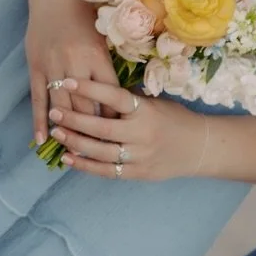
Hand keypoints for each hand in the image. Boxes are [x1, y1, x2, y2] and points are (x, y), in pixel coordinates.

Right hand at [25, 2, 119, 147]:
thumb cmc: (84, 15)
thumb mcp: (103, 40)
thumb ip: (108, 68)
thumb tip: (119, 99)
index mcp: (97, 58)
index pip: (110, 98)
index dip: (116, 120)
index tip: (123, 137)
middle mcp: (75, 65)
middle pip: (87, 107)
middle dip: (94, 132)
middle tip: (101, 153)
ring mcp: (52, 66)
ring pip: (62, 107)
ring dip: (67, 131)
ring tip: (72, 153)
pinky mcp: (35, 67)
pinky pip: (38, 98)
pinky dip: (39, 120)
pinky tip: (42, 140)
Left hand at [52, 78, 210, 180]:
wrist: (201, 148)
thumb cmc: (173, 118)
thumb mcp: (153, 102)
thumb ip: (126, 99)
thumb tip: (92, 87)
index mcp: (145, 111)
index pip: (114, 97)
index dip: (89, 89)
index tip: (67, 81)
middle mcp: (142, 134)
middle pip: (102, 128)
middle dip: (75, 120)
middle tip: (54, 112)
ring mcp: (141, 156)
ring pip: (102, 152)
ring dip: (75, 143)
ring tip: (56, 133)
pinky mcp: (139, 174)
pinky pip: (108, 171)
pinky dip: (86, 166)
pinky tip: (68, 158)